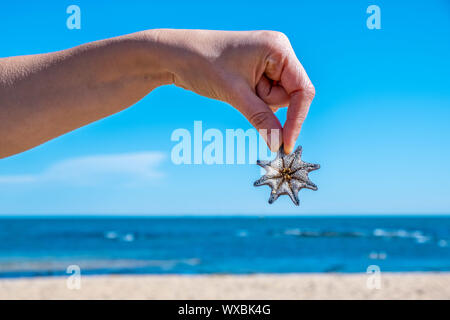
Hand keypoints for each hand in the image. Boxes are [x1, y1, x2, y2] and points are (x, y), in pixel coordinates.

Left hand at [160, 30, 315, 153]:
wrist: (176, 55)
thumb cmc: (203, 64)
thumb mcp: (235, 94)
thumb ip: (261, 119)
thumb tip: (278, 144)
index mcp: (279, 48)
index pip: (302, 91)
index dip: (297, 119)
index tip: (286, 144)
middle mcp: (278, 52)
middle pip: (290, 96)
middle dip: (267, 103)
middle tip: (242, 94)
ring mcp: (269, 61)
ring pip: (277, 99)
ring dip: (258, 103)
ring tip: (234, 87)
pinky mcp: (258, 70)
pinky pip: (265, 96)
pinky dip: (253, 101)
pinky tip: (235, 89)